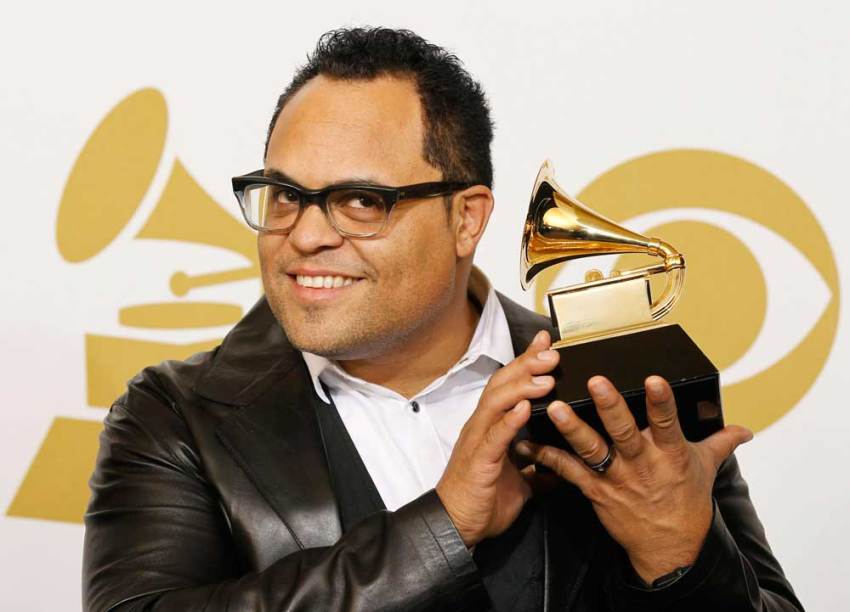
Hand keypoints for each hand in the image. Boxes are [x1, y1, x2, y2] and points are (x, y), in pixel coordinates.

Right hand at [436, 330, 558, 546]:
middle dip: (527, 364)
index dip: (527, 362)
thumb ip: (538, 469)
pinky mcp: (479, 460)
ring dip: (521, 386)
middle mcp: (482, 426)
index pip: (509, 385)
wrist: (456, 527)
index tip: (547, 343)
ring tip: (546, 375)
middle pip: (502, 384)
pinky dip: (509, 420)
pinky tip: (524, 408)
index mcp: (492, 426)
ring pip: (496, 402)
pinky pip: (494, 436)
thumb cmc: (484, 501)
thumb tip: (560, 469)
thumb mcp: (521, 482)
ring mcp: (478, 440)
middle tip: (552, 351)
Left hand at [515, 375, 752, 582]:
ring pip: (592, 451)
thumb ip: (721, 442)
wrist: (670, 548)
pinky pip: (568, 472)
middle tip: (596, 383)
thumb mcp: (707, 469)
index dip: (661, 402)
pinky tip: (526, 444)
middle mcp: (642, 464)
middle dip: (610, 408)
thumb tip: (745, 429)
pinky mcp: (595, 491)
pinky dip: (546, 457)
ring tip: (555, 408)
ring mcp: (616, 478)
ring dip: (572, 429)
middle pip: (624, 433)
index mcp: (670, 454)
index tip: (653, 379)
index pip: (668, 423)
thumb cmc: (685, 504)